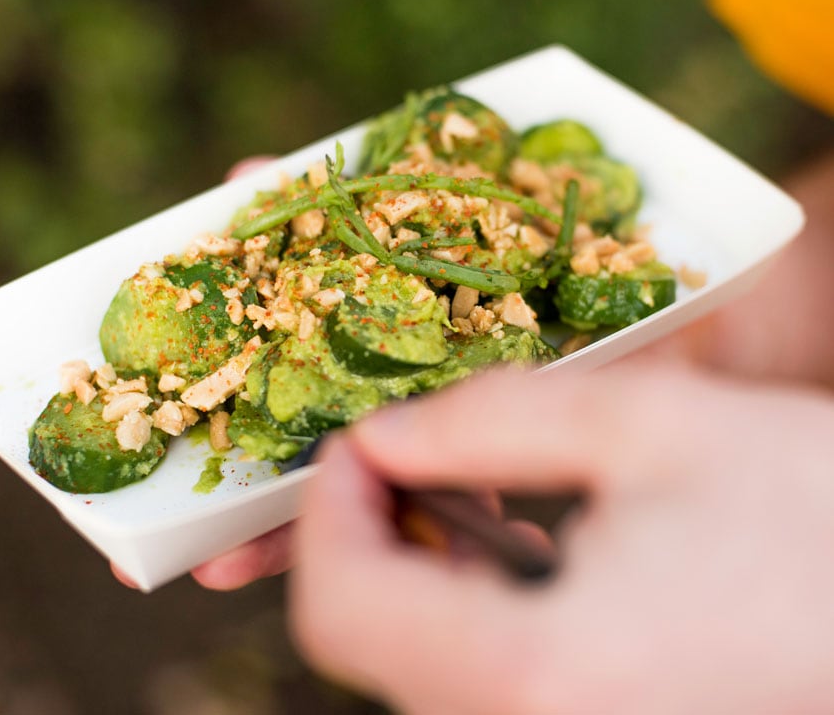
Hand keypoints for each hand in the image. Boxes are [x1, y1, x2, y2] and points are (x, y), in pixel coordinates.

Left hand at [289, 360, 833, 714]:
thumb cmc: (817, 510)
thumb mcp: (642, 426)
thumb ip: (483, 422)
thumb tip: (382, 438)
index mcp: (535, 680)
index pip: (338, 608)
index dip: (324, 510)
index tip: (354, 444)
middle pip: (371, 645)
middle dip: (371, 535)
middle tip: (415, 457)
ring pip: (423, 668)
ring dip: (422, 572)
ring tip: (480, 494)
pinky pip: (488, 687)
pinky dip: (477, 613)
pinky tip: (533, 553)